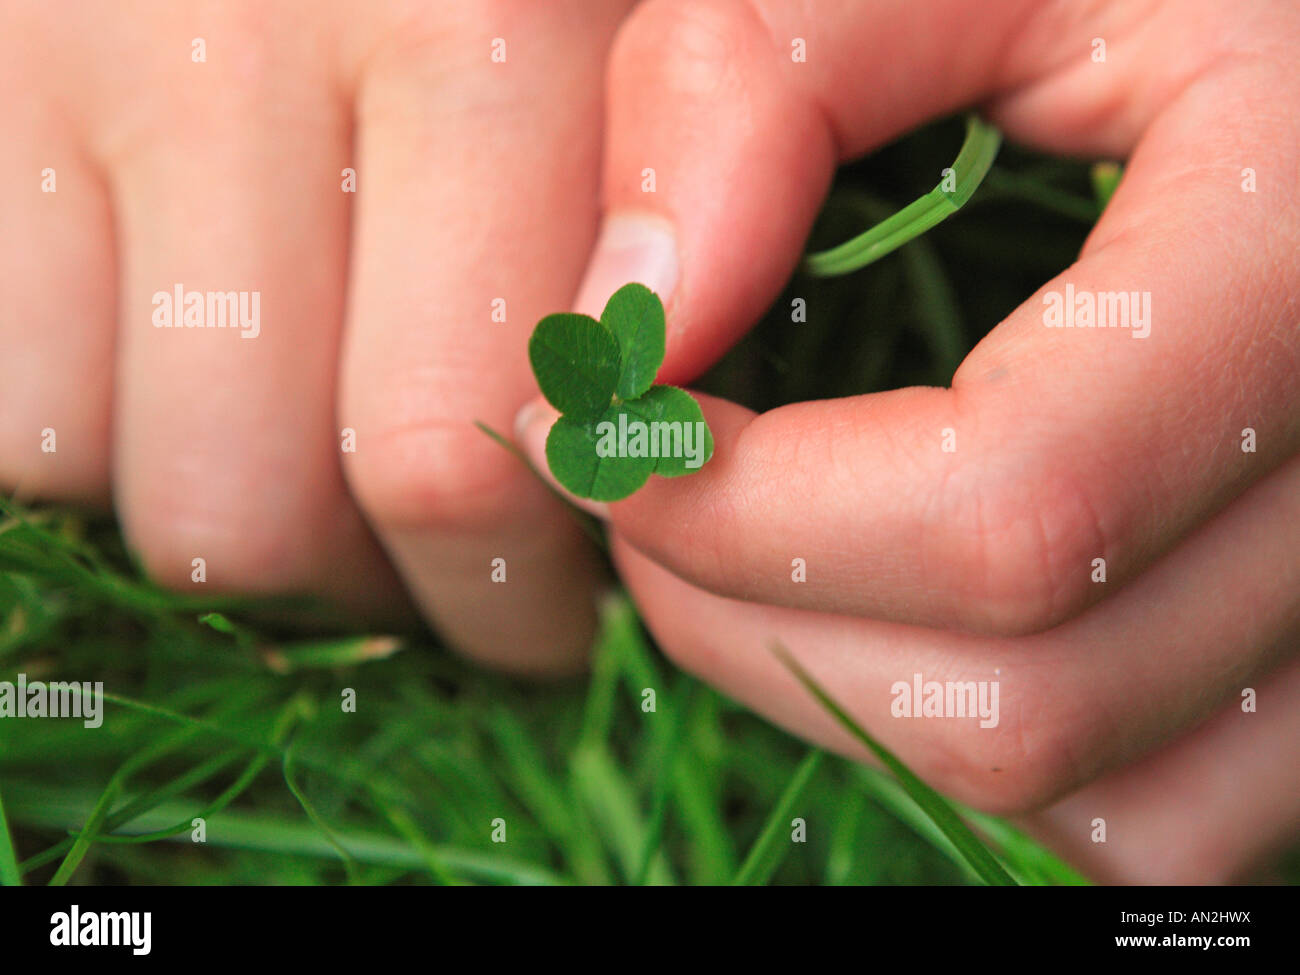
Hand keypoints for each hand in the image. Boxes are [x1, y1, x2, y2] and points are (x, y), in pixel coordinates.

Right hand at [1, 0, 633, 672]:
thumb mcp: (670, 9)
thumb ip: (690, 193)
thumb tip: (618, 435)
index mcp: (482, 33)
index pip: (457, 455)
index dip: (508, 596)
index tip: (550, 621)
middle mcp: (240, 47)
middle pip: (255, 504)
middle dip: (366, 595)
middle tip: (440, 582)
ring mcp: (58, 61)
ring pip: (87, 460)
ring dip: (227, 520)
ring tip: (322, 484)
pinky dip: (81, 434)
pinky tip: (190, 394)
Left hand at [519, 0, 1299, 879]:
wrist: (1252, 60)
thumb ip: (755, 77)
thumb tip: (630, 325)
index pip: (1007, 506)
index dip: (746, 512)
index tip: (595, 433)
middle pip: (1023, 696)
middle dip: (758, 622)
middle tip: (645, 495)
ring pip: (1085, 793)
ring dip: (849, 699)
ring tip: (748, 550)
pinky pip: (1152, 822)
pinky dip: (978, 755)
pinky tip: (886, 611)